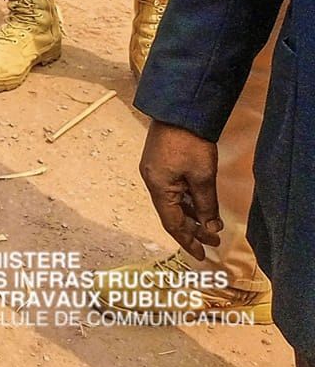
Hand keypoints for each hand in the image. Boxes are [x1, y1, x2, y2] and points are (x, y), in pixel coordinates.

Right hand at [140, 120, 221, 263]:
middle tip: (214, 242)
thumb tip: (211, 227)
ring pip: (172, 202)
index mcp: (158, 187)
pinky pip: (172, 190)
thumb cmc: (190, 143)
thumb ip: (206, 205)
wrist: (179, 111)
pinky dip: (186, 201)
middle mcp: (152, 181)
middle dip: (192, 229)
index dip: (188, 241)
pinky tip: (200, 205)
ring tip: (211, 226)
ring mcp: (154, 171)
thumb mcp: (203, 177)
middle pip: (171, 214)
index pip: (172, 223)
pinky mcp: (160, 163)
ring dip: (191, 215)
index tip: (202, 255)